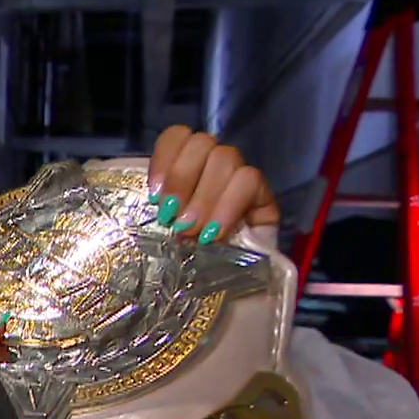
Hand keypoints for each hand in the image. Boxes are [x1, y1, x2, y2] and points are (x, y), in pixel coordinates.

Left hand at [147, 126, 281, 245]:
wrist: (227, 283)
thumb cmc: (190, 253)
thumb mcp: (167, 229)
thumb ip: (162, 208)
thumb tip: (157, 204)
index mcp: (186, 165)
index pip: (178, 136)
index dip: (164, 158)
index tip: (154, 194)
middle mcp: (214, 162)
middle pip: (201, 143)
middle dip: (181, 180)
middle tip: (172, 219)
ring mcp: (240, 174)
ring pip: (225, 158)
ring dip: (204, 197)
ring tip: (192, 230)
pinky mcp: (264, 193)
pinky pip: (249, 181)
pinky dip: (227, 206)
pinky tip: (214, 232)